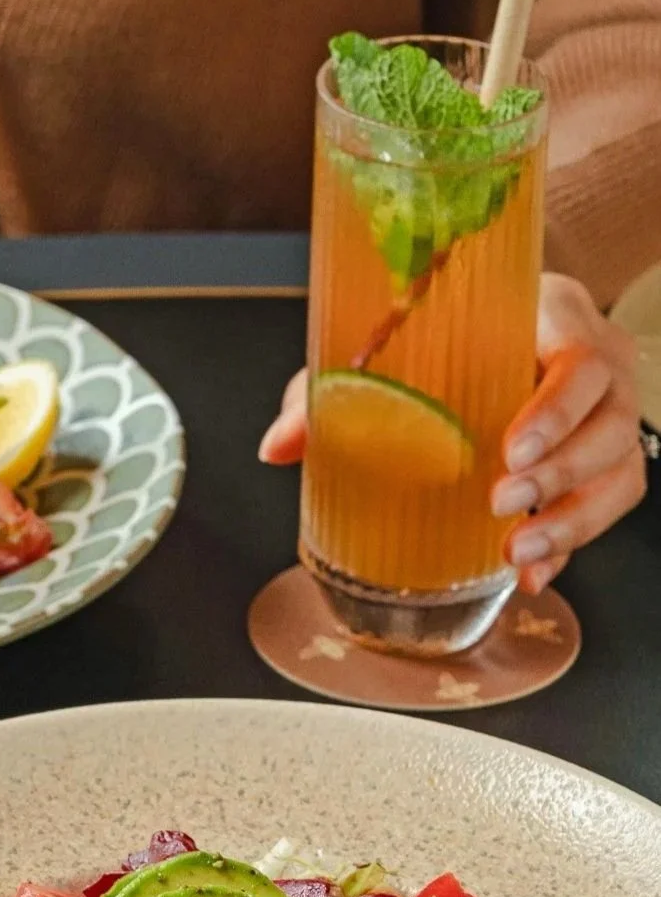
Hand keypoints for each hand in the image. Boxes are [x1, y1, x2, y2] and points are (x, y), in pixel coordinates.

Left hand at [259, 273, 645, 594]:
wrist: (489, 334)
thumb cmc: (438, 341)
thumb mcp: (382, 355)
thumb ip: (330, 396)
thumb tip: (276, 447)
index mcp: (552, 322)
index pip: (581, 359)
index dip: (555, 409)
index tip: (510, 450)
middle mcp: (598, 368)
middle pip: (610, 423)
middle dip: (559, 473)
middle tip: (499, 502)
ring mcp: (608, 418)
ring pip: (619, 472)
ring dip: (573, 520)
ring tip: (516, 550)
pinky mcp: (602, 464)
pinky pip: (607, 507)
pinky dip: (571, 547)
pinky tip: (529, 575)